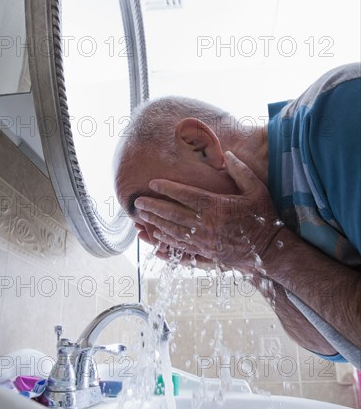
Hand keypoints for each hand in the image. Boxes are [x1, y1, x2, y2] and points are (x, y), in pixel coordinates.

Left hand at [134, 151, 283, 270]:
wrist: (270, 250)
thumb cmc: (264, 217)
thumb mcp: (257, 189)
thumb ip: (240, 171)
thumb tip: (227, 153)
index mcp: (218, 207)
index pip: (186, 195)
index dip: (167, 189)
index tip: (152, 183)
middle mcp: (208, 225)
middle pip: (173, 215)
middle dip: (153, 208)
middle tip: (137, 203)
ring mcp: (205, 242)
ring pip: (174, 233)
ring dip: (156, 225)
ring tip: (141, 219)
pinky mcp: (207, 255)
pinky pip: (181, 250)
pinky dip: (167, 244)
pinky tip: (156, 239)